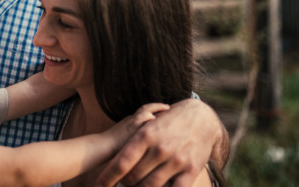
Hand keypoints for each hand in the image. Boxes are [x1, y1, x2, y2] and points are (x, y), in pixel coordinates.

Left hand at [96, 99, 224, 186]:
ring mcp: (176, 160)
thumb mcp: (148, 127)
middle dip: (125, 183)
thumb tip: (117, 161)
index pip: (122, 162)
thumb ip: (133, 143)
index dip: (108, 177)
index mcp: (145, 136)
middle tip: (122, 184)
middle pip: (134, 177)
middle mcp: (160, 149)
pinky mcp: (191, 170)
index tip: (98, 186)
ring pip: (151, 185)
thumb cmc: (168, 122)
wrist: (200, 118)